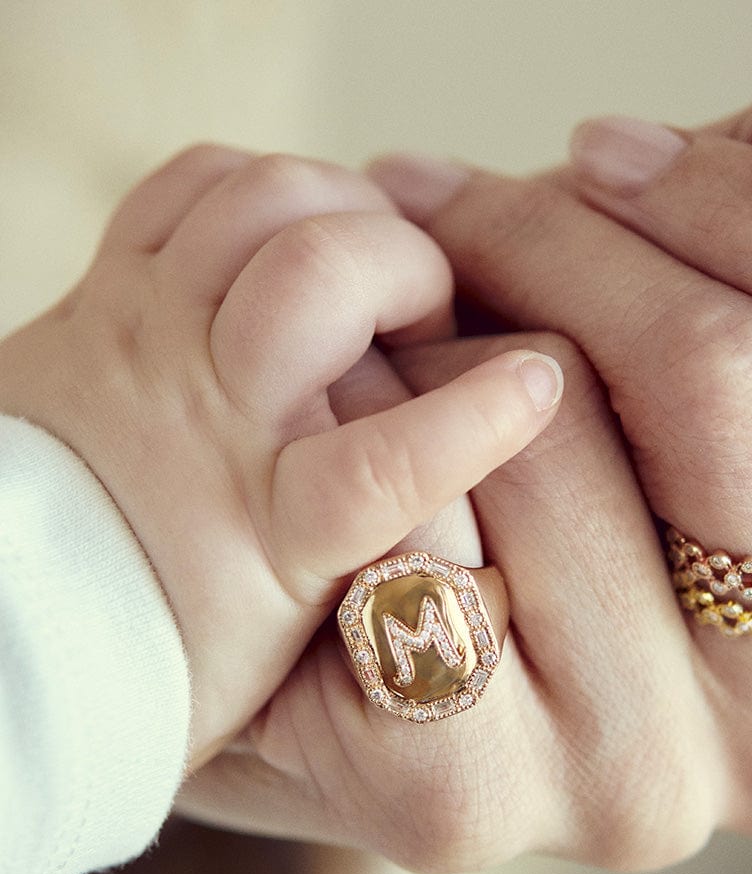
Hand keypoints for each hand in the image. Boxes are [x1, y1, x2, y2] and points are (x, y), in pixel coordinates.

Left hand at [0, 147, 561, 770]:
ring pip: (259, 202)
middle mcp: (207, 420)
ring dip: (344, 206)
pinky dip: (260, 185)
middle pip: (317, 277)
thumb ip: (383, 568)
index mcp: (268, 532)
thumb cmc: (172, 648)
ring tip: (368, 258)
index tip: (539, 384)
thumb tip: (474, 480)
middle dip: (408, 266)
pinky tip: (292, 238)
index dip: (476, 415)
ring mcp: (146, 339)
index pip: (385, 461)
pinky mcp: (108, 294)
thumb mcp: (293, 649)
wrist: (25, 624)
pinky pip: (191, 184)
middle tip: (427, 313)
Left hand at [182, 63, 751, 873]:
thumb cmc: (568, 461)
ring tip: (393, 338)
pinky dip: (365, 462)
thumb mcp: (711, 328)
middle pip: (731, 381)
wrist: (376, 623)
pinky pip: (415, 563)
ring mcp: (646, 789)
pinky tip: (347, 450)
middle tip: (447, 210)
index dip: (748, 204)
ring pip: (556, 453)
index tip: (605, 152)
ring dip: (441, 346)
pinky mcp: (473, 808)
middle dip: (566, 248)